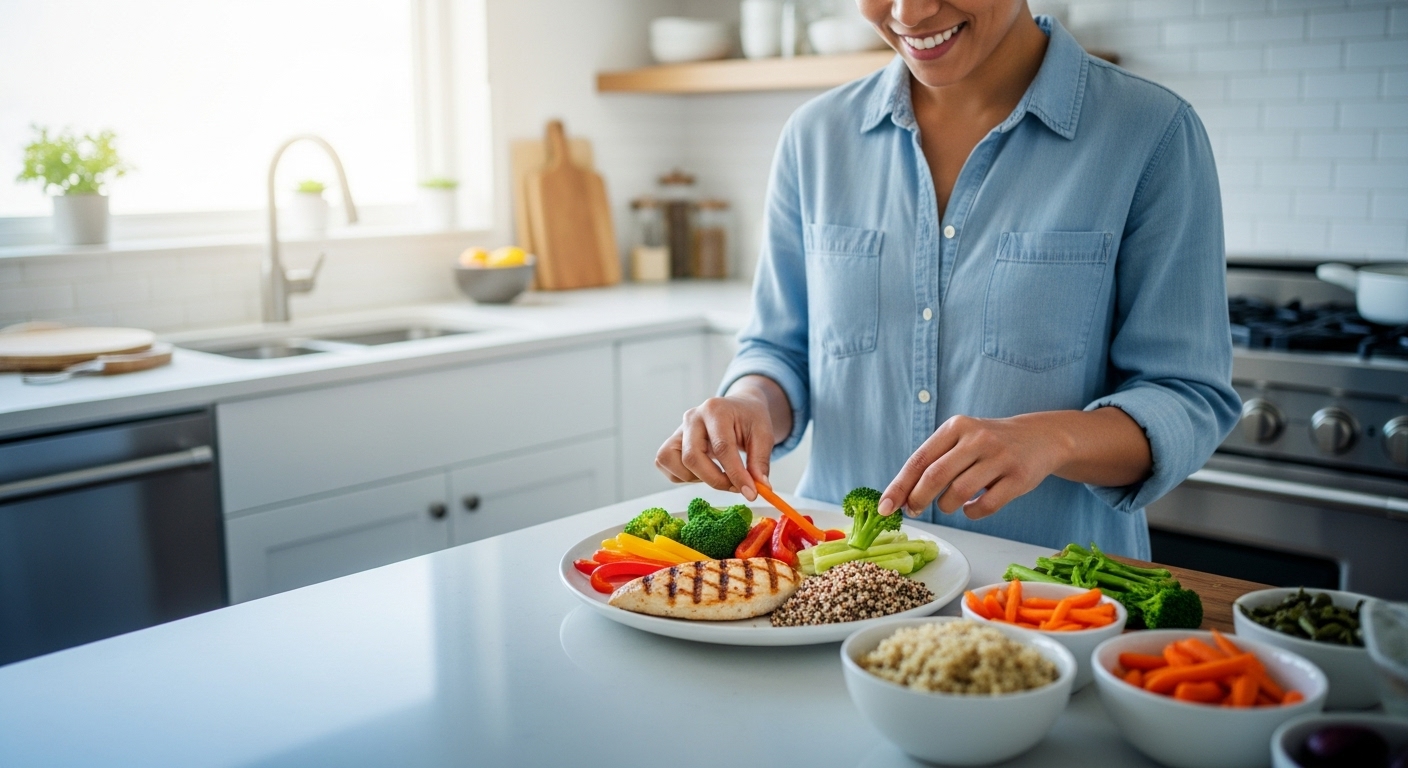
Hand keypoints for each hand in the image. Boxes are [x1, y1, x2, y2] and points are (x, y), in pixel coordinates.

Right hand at [655, 394, 773, 500]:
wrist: (737, 408)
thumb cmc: (749, 419)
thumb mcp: (763, 435)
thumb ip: (760, 461)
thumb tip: (760, 487)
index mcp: (716, 410)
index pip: (722, 447)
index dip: (736, 474)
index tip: (750, 492)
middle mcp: (692, 418)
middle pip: (692, 457)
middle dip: (715, 480)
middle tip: (735, 487)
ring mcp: (678, 430)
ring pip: (674, 463)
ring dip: (697, 478)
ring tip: (718, 474)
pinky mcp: (671, 443)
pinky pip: (669, 468)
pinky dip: (686, 477)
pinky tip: (705, 471)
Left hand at [879, 414, 1070, 519]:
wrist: (1041, 437)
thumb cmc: (989, 444)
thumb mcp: (961, 439)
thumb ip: (934, 461)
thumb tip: (902, 497)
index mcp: (956, 427)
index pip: (919, 460)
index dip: (899, 486)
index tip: (885, 507)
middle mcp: (977, 438)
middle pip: (935, 476)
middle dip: (918, 499)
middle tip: (914, 511)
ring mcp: (1000, 457)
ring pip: (959, 492)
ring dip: (947, 506)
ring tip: (949, 504)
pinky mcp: (1019, 477)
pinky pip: (986, 505)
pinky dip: (972, 513)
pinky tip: (971, 508)